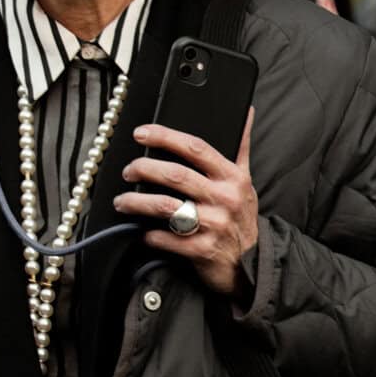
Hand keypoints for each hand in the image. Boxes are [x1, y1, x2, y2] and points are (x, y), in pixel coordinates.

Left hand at [116, 112, 258, 297]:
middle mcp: (224, 199)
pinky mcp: (203, 251)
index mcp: (232, 178)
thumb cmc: (242, 219)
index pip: (196, 148)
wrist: (253, 264)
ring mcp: (214, 226)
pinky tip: (143, 231)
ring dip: (138, 202)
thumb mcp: (246, 181)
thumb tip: (246, 111)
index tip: (141, 133)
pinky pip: (168, 239)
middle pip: (176, 175)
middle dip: (145, 169)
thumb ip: (241, 147)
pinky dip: (150, 235)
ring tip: (123, 202)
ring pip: (166, 207)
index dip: (165, 137)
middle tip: (129, 170)